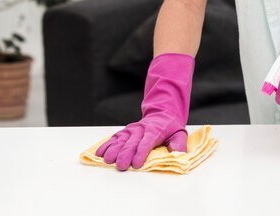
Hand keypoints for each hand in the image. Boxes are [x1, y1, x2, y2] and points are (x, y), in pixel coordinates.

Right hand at [94, 53, 192, 170]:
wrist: (162, 113)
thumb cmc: (171, 128)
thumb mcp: (179, 134)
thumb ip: (178, 144)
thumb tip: (177, 153)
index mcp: (154, 131)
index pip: (147, 142)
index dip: (141, 153)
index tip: (136, 164)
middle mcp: (140, 129)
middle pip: (131, 143)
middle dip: (125, 154)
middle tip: (120, 165)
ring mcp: (130, 130)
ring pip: (120, 140)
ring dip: (113, 150)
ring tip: (107, 160)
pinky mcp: (124, 131)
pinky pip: (114, 138)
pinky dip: (106, 145)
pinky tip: (99, 153)